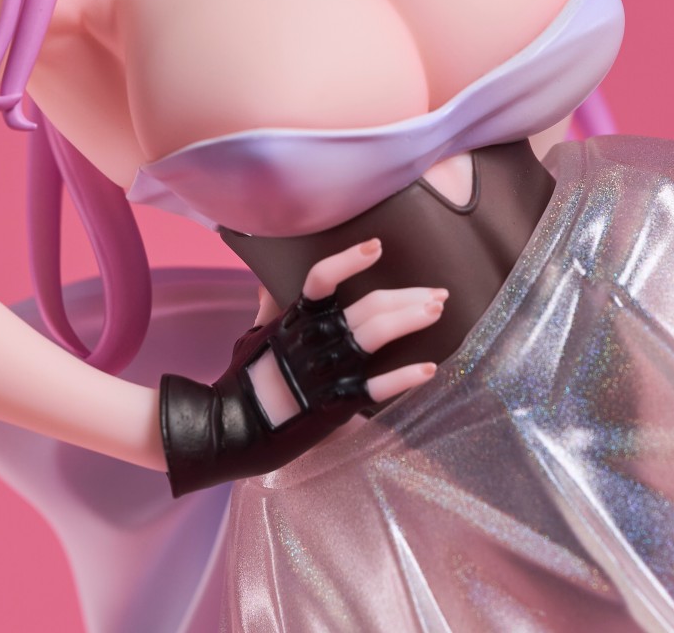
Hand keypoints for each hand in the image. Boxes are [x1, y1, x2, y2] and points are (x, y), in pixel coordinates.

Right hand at [160, 238, 444, 495]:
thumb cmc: (243, 380)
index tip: (376, 246)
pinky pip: (377, 387)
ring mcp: (328, 369)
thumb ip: (268, 308)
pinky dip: (404, 377)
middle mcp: (315, 338)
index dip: (349, 260)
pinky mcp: (337, 403)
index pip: (322, 279)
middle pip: (367, 306)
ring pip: (376, 335)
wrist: (235, 427)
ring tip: (435, 310)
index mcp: (295, 318)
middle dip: (407, 295)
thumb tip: (269, 283)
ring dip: (410, 319)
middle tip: (438, 291)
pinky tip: (429, 368)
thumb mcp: (253, 335)